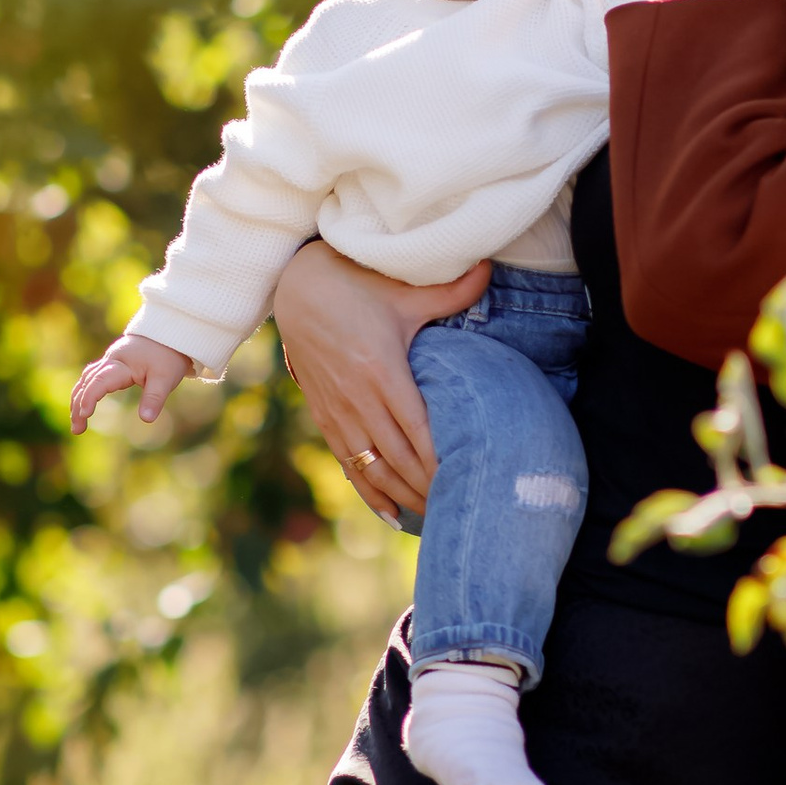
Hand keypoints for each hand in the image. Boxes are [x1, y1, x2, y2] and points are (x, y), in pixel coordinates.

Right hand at [71, 334, 198, 432]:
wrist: (168, 335)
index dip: (90, 397)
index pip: (100, 381)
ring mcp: (109, 361)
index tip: (84, 414)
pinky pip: (91, 378)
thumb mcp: (165, 379)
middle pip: (87, 382)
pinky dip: (84, 392)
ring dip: (78, 399)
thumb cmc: (167, 357)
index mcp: (122, 364)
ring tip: (77, 424)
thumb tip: (146, 420)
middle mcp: (111, 361)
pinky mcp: (111, 365)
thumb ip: (154, 398)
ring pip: (86, 380)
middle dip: (78, 405)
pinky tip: (83, 407)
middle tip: (77, 430)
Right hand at [274, 238, 491, 522]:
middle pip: (398, 458)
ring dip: (403, 495)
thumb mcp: (404, 289)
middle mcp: (357, 398)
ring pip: (372, 468)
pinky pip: (347, 464)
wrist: (296, 288)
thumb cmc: (358, 285)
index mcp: (381, 370)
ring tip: (434, 515)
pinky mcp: (324, 414)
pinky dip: (369, 492)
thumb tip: (489, 269)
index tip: (465, 482)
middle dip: (428, 487)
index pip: (418, 430)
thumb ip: (451, 290)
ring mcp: (337, 410)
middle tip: (459, 507)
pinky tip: (391, 513)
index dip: (440, 462)